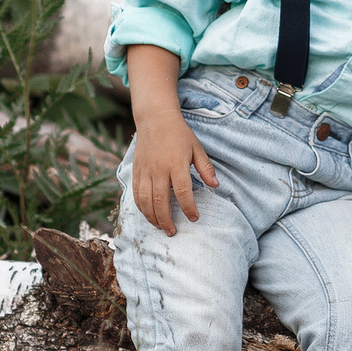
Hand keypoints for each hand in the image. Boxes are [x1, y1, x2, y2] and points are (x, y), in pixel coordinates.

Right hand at [130, 112, 217, 235]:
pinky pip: (136, 194)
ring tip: (161, 227)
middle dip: (167, 220)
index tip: (194, 218)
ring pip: (145, 200)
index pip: (183, 192)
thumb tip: (215, 186)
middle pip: (161, 201)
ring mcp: (145, 171)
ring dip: (152, 217)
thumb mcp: (197, 148)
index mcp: (176, 164)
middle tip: (173, 232)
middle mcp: (158, 169)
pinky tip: (148, 215)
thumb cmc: (179, 134)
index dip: (189, 208)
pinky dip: (141, 208)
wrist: (155, 119)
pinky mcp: (136, 171)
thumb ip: (206, 168)